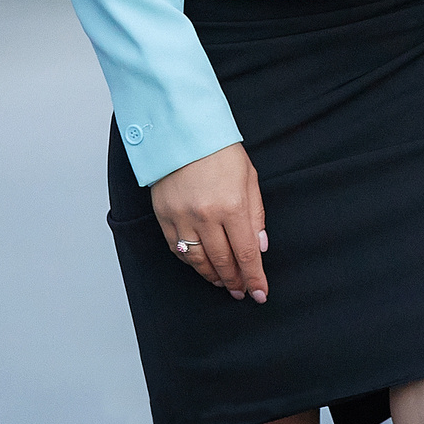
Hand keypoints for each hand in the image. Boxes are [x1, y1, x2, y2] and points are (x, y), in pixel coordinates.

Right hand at [151, 143, 268, 301]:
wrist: (182, 131)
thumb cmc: (219, 150)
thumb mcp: (249, 178)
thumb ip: (256, 215)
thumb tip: (260, 247)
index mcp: (232, 205)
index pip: (246, 253)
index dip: (254, 277)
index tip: (259, 293)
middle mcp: (206, 216)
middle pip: (223, 262)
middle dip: (235, 281)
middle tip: (241, 290)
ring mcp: (182, 217)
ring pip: (198, 261)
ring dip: (213, 276)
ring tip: (223, 281)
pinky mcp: (164, 216)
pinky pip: (177, 249)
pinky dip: (190, 262)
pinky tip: (201, 264)